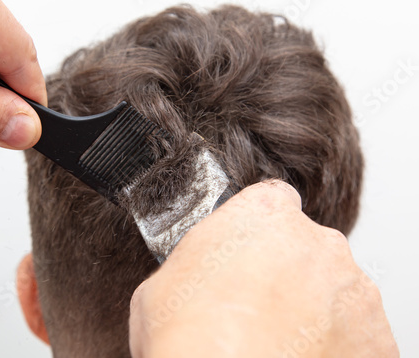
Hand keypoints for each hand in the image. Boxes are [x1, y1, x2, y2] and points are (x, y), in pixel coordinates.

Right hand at [129, 180, 397, 357]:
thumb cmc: (189, 336)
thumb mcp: (169, 276)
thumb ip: (203, 255)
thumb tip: (204, 266)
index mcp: (265, 214)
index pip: (274, 200)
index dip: (261, 226)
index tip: (253, 247)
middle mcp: (317, 243)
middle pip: (306, 245)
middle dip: (288, 267)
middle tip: (259, 302)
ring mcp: (351, 289)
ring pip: (333, 287)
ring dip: (312, 304)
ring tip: (278, 336)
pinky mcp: (373, 337)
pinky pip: (354, 330)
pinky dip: (334, 341)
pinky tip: (301, 354)